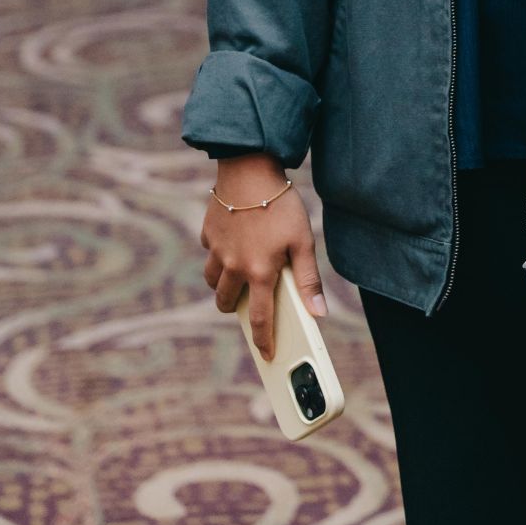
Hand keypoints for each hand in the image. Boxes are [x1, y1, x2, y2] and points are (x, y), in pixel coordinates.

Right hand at [200, 153, 326, 359]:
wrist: (250, 168)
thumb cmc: (281, 205)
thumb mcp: (303, 240)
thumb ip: (308, 279)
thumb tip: (318, 313)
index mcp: (259, 272)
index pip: (259, 319)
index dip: (263, 341)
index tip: (267, 355)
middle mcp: (233, 266)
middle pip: (225, 303)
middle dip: (234, 308)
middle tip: (248, 300)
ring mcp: (216, 250)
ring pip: (212, 280)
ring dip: (223, 282)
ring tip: (239, 273)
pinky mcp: (207, 233)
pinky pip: (209, 251)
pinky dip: (218, 252)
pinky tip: (233, 240)